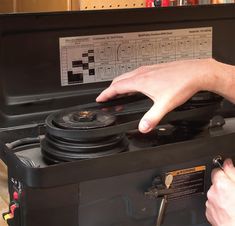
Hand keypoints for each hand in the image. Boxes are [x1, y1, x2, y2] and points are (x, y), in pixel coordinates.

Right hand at [96, 58, 215, 132]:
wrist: (196, 72)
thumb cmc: (182, 84)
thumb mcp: (165, 105)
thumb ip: (152, 118)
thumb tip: (143, 127)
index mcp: (141, 81)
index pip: (117, 87)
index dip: (106, 93)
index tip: (100, 98)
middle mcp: (143, 73)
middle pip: (120, 80)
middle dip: (111, 89)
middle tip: (107, 96)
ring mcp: (149, 70)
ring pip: (128, 76)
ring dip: (121, 84)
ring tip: (120, 91)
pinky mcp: (155, 69)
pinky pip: (137, 74)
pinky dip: (131, 80)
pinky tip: (138, 85)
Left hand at [206, 158, 234, 225]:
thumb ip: (232, 172)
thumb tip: (228, 162)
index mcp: (221, 184)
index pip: (218, 170)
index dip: (225, 172)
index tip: (229, 174)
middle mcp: (212, 192)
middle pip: (216, 182)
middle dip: (224, 185)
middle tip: (233, 192)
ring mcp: (209, 203)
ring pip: (215, 194)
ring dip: (221, 196)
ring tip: (232, 203)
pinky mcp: (209, 212)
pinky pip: (213, 204)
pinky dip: (218, 205)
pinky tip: (228, 210)